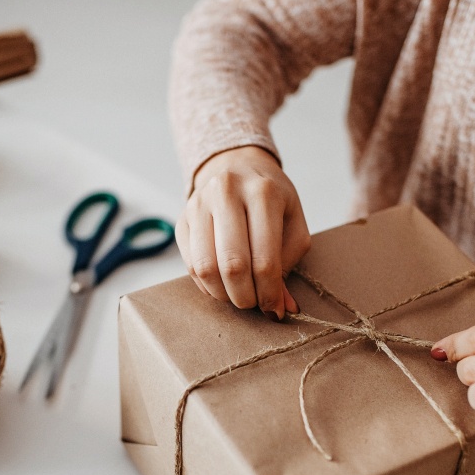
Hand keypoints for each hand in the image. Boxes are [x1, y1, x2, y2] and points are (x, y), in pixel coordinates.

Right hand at [175, 146, 310, 319]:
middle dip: (245, 297)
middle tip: (254, 304)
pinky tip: (221, 284)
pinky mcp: (182, 218)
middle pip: (233, 265)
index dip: (270, 292)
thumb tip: (282, 307)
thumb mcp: (292, 223)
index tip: (274, 309)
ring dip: (223, 294)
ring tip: (238, 296)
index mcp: (263, 193)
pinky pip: (190, 264)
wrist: (235, 165)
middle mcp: (227, 193)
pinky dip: (207, 285)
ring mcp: (199, 204)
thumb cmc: (271, 199)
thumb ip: (289, 264)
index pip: (265, 258)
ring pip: (206, 268)